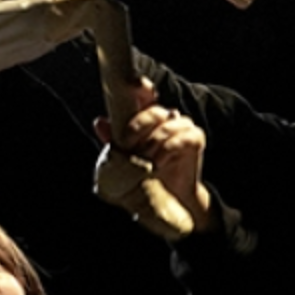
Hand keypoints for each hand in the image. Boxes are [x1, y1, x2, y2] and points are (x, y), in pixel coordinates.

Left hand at [94, 81, 211, 230]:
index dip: (139, 96)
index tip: (128, 117)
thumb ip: (113, 139)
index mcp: (148, 117)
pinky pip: (185, 136)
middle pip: (154, 111)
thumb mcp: (122, 158)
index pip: (144, 96)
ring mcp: (183, 127)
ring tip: (145, 160)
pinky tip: (159, 162)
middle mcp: (167, 117)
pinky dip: (169, 147)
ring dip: (154, 141)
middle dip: (139, 127)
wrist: (163, 198)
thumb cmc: (141, 176)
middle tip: (129, 146)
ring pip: (168, 124)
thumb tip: (99, 122)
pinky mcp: (195, 139)